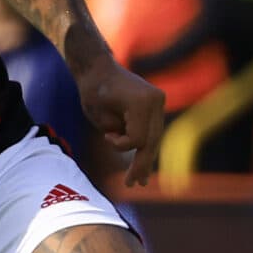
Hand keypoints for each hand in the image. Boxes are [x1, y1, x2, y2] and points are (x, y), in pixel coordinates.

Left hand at [75, 58, 167, 186]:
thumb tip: (137, 147)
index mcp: (142, 102)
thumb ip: (118, 134)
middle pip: (151, 140)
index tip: (106, 136)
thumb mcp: (99, 117)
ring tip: (139, 181)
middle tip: (133, 184)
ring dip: (146, 158)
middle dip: (141, 164)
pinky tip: (142, 163)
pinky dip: (146, 145)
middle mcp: (156, 101)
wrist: (97, 69)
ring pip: (155, 138)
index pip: (138, 139)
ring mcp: (159, 102)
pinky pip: (152, 130)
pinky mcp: (156, 104)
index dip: (121, 144)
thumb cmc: (93, 91)